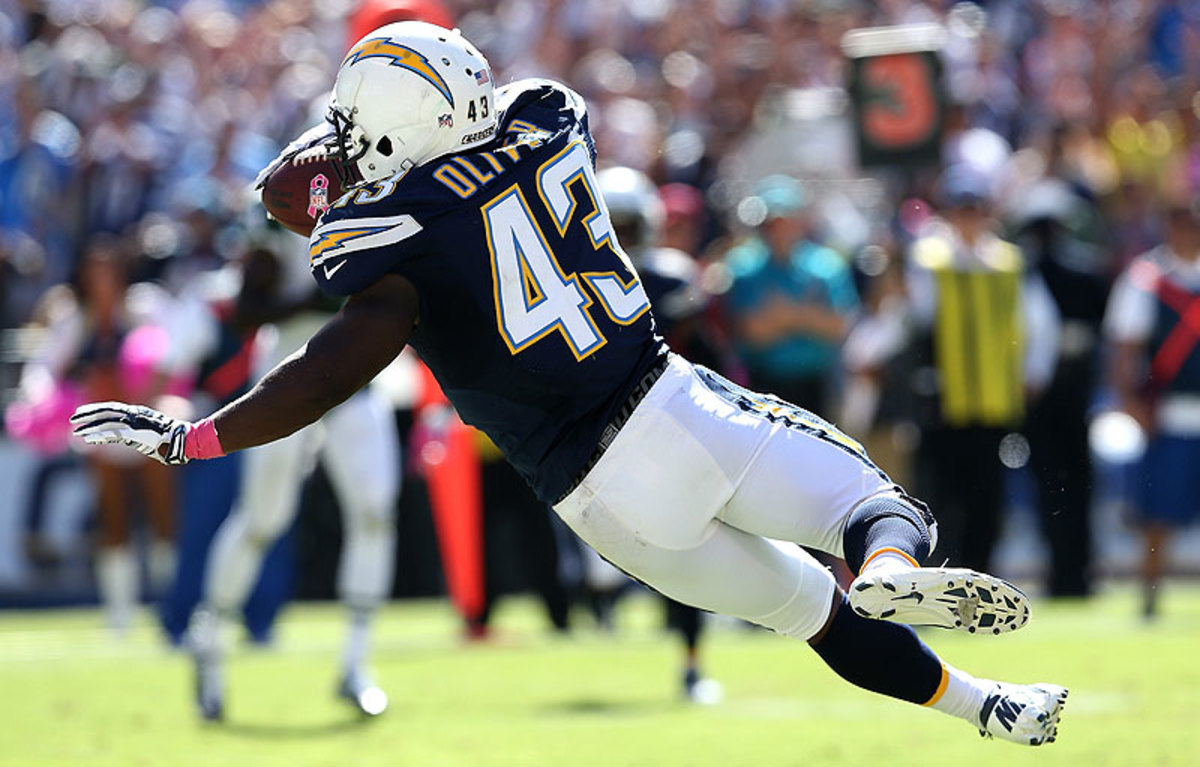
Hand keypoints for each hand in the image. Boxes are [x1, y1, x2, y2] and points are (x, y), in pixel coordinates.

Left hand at [70, 401, 189, 464]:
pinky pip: (112, 434)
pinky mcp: (135, 433)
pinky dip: (99, 436)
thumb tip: (136, 440)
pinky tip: (87, 439)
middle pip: (106, 411)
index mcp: (139, 412)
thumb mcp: (156, 432)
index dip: (98, 408)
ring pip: (106, 422)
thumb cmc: (174, 439)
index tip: (85, 411)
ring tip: (76, 430)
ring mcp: (135, 422)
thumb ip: (143, 433)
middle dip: (88, 414)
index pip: (113, 408)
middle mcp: (135, 414)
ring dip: (89, 426)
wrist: (185, 440)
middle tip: (74, 417)